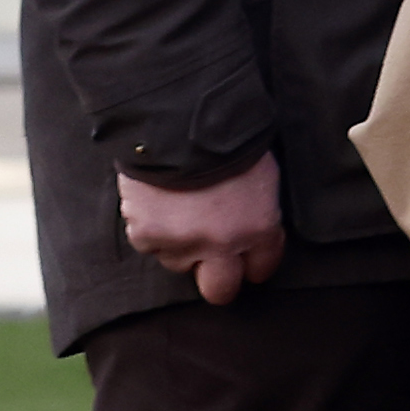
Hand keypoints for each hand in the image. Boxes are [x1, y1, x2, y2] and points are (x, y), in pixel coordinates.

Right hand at [118, 157, 286, 304]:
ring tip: (179, 207)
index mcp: (259, 229)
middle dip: (217, 279)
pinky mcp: (147, 236)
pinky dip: (150, 227)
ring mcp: (182, 243)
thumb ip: (258, 214)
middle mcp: (222, 244)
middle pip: (220, 290)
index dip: (252, 262)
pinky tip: (157, 202)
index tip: (246, 259)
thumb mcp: (262, 178)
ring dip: (179, 243)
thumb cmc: (228, 141)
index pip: (261, 268)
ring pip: (178, 262)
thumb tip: (252, 235)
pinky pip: (148, 243)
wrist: (179, 120)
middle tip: (211, 263)